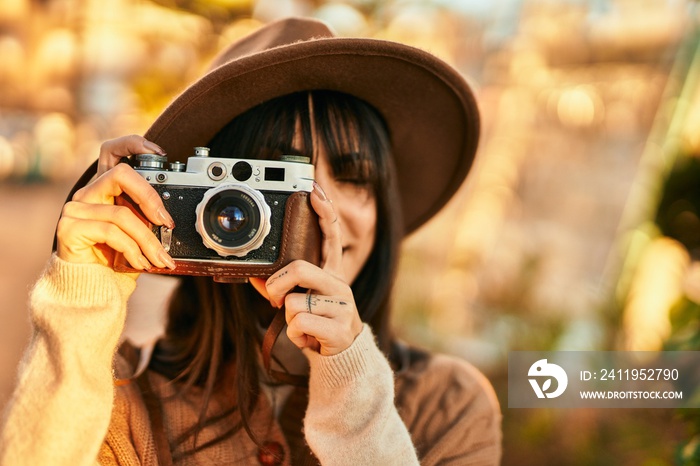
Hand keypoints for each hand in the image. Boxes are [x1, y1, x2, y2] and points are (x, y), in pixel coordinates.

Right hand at [55, 135, 175, 270]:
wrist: (93, 287)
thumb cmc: (117, 259)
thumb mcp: (139, 234)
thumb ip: (149, 219)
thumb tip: (173, 220)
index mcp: (105, 189)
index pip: (112, 151)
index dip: (133, 144)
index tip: (160, 153)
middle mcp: (88, 193)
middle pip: (120, 174)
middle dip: (150, 196)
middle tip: (167, 222)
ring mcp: (76, 208)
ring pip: (123, 213)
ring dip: (148, 239)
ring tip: (159, 258)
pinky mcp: (70, 227)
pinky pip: (111, 231)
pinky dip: (132, 249)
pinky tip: (140, 263)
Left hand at [251, 182, 363, 355]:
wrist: (342, 357)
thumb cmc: (318, 323)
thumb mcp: (300, 302)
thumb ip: (279, 287)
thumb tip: (254, 276)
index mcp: (332, 273)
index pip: (330, 236)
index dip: (323, 212)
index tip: (314, 190)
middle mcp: (340, 284)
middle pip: (299, 269)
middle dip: (277, 287)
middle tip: (277, 301)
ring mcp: (343, 306)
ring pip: (294, 304)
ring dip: (289, 320)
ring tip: (303, 327)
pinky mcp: (340, 329)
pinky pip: (300, 325)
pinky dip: (296, 336)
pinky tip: (309, 339)